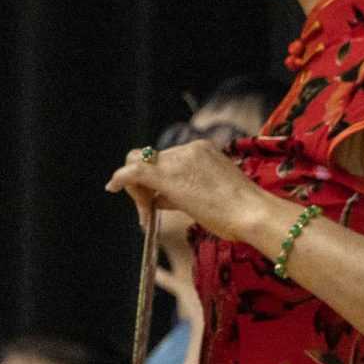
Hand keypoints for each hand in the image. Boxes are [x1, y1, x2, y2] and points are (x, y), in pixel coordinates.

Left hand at [106, 138, 271, 243]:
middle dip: (144, 184)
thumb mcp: (210, 195)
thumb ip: (184, 191)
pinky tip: (112, 186)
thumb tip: (159, 197)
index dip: (157, 179)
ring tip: (146, 215)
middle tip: (147, 210)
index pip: (167, 158)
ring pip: (141, 165)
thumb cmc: (239, 212)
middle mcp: (190, 149)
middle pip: (151, 160)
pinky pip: (133, 171)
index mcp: (204, 151)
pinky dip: (120, 178)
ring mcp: (178, 159)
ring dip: (137, 189)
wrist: (251, 213)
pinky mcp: (166, 174)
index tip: (158, 200)